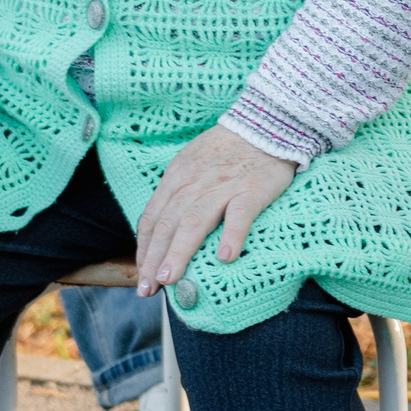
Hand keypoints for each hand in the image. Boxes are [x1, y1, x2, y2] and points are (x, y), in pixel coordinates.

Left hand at [133, 126, 296, 294]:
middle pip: (168, 224)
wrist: (268, 123)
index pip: (153, 217)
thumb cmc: (229, 149)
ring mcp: (224, 186)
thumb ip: (178, 191)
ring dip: (180, 252)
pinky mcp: (253, 188)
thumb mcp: (193, 162)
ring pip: (195, 222)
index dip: (145, 249)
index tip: (142, 274)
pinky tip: (226, 257)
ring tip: (170, 279)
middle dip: (154, 258)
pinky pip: (240, 214)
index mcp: (178, 176)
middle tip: (148, 287)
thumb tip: (162, 230)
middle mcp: (195, 182)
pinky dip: (231, 235)